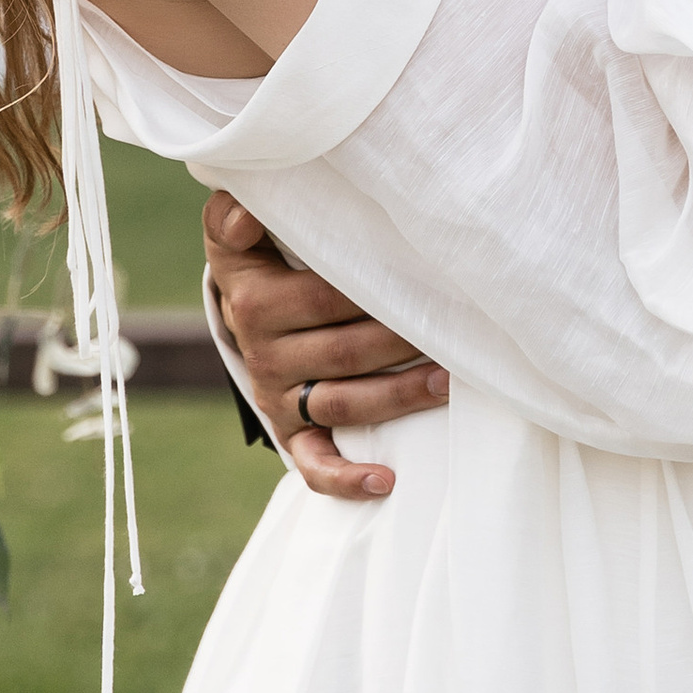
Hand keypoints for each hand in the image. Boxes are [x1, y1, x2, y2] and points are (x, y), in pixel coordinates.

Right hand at [201, 192, 447, 501]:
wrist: (243, 306)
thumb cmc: (259, 254)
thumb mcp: (237, 229)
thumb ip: (236, 213)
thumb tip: (242, 212)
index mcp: (254, 301)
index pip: (323, 299)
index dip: (373, 290)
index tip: (422, 279)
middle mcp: (263, 354)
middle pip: (345, 351)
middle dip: (402, 341)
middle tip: (455, 327)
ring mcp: (277, 397)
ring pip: (343, 403)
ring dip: (398, 396)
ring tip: (447, 382)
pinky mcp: (288, 433)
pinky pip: (313, 464)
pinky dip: (346, 478)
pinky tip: (386, 481)